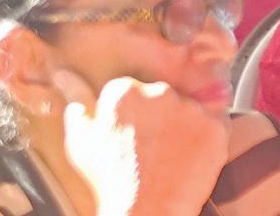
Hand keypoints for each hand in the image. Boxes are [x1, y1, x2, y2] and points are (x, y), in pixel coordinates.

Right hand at [53, 71, 226, 215]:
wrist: (146, 211)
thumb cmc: (110, 180)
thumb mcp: (80, 141)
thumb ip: (76, 105)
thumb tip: (65, 77)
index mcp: (125, 91)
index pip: (132, 93)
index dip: (132, 117)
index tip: (131, 135)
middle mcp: (159, 91)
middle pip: (162, 98)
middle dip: (159, 119)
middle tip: (152, 148)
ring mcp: (190, 109)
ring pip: (188, 112)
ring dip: (183, 129)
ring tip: (171, 158)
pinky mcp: (215, 128)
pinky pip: (214, 127)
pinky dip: (205, 142)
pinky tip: (190, 159)